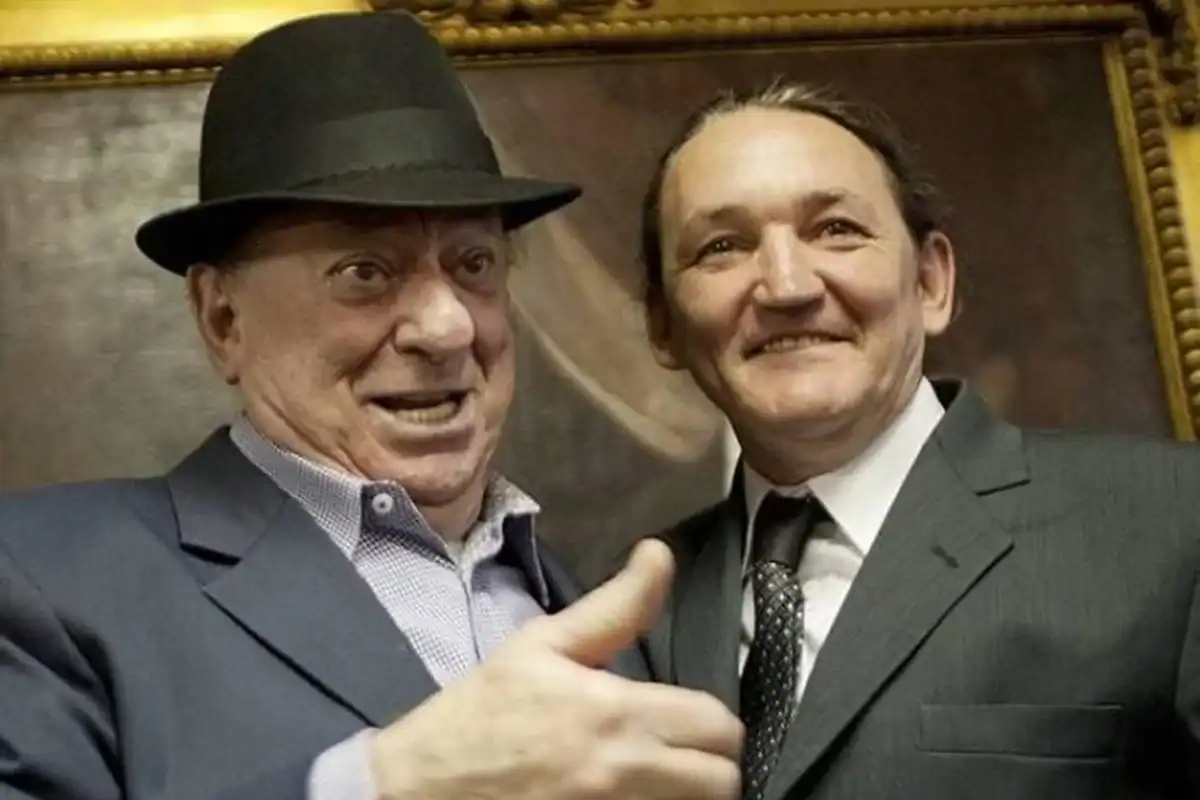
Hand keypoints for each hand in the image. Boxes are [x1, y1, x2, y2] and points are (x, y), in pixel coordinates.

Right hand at [369, 538, 742, 799]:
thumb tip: (659, 554)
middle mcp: (625, 774)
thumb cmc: (480, 713)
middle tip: (684, 753)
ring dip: (689, 792)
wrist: (421, 788)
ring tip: (666, 777)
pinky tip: (635, 796)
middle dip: (711, 762)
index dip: (712, 719)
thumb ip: (614, 606)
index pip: (717, 725)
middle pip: (723, 782)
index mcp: (616, 714)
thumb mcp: (541, 645)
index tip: (689, 718)